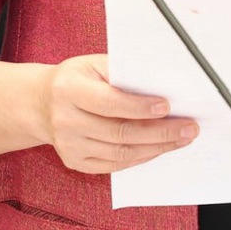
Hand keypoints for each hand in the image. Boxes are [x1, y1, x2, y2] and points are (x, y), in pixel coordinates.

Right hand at [40, 54, 195, 174]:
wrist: (41, 103)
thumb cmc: (75, 79)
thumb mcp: (93, 64)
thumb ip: (122, 72)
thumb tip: (162, 83)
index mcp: (69, 90)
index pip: (109, 102)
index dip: (139, 107)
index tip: (168, 106)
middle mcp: (65, 120)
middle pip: (119, 132)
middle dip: (160, 132)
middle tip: (188, 128)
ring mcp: (69, 146)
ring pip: (120, 153)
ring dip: (156, 147)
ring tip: (181, 139)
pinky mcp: (75, 162)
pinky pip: (114, 165)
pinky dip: (140, 158)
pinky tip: (158, 149)